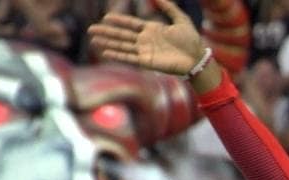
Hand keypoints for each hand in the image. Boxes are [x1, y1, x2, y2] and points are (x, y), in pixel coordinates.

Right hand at [89, 0, 205, 75]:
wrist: (197, 58)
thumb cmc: (191, 39)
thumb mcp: (180, 20)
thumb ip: (169, 8)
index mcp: (152, 29)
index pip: (131, 24)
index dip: (119, 21)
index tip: (106, 17)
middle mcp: (146, 41)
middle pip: (122, 35)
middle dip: (107, 32)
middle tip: (91, 30)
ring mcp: (145, 52)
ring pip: (122, 46)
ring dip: (108, 44)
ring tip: (93, 41)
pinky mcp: (147, 62)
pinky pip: (129, 58)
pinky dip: (117, 55)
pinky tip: (105, 53)